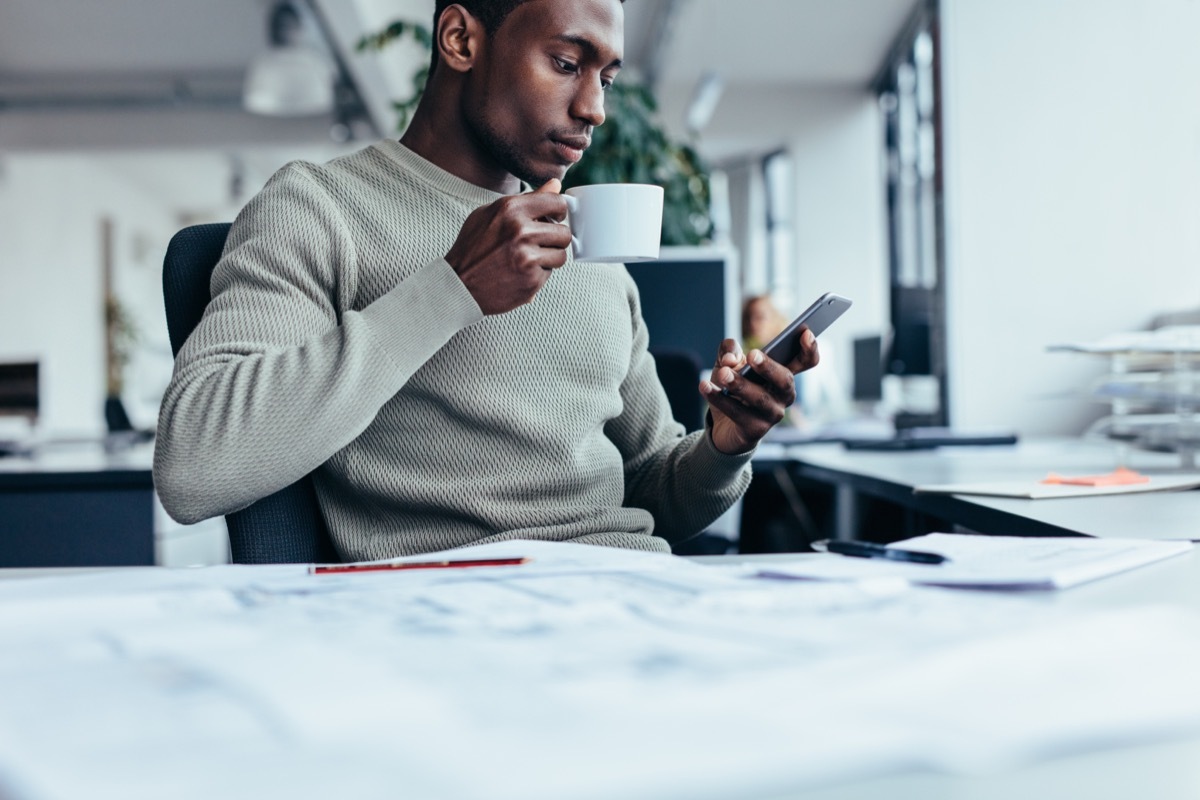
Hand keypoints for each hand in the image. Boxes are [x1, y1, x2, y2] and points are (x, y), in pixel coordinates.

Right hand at [445, 179, 572, 314]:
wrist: (458, 285)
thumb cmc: (473, 247)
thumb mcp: (492, 213)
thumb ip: (527, 198)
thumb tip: (556, 184)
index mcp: (510, 209)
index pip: (556, 202)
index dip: (559, 211)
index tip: (555, 217)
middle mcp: (520, 231)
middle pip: (564, 232)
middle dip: (556, 238)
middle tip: (541, 243)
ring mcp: (527, 257)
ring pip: (561, 255)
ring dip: (550, 257)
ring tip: (530, 258)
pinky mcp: (531, 280)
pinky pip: (549, 273)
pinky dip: (538, 273)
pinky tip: (521, 272)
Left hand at [701, 329, 819, 454]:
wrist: (723, 425)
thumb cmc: (732, 389)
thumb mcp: (728, 364)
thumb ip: (728, 351)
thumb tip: (730, 359)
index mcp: (783, 374)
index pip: (806, 361)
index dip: (810, 349)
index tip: (804, 333)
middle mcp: (784, 395)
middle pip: (785, 380)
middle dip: (769, 367)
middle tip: (752, 355)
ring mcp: (772, 414)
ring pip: (760, 398)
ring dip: (740, 385)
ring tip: (723, 374)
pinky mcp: (755, 430)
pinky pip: (737, 413)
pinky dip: (719, 399)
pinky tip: (705, 386)